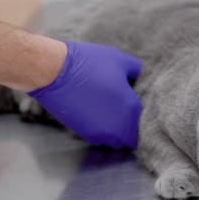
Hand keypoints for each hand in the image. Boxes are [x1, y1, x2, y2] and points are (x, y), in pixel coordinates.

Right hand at [28, 41, 142, 148]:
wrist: (55, 71)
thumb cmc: (90, 63)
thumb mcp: (120, 60)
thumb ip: (136, 70)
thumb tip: (139, 76)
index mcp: (131, 109)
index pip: (142, 126)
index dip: (140, 119)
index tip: (133, 109)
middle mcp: (117, 127)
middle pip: (128, 138)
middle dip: (127, 129)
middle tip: (121, 113)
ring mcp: (99, 133)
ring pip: (112, 140)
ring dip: (112, 131)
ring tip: (106, 113)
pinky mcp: (82, 133)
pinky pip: (97, 137)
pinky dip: (97, 130)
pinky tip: (93, 114)